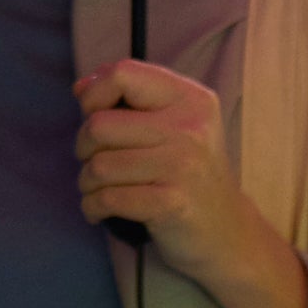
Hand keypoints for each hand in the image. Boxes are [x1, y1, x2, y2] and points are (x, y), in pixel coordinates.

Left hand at [73, 58, 307, 307]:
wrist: (227, 233)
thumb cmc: (189, 173)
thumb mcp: (175, 124)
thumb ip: (131, 99)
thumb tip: (80, 87)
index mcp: (189, 97)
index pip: (124, 74)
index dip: (95, 93)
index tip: (91, 114)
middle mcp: (189, 126)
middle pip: (101, 124)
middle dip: (84, 146)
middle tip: (95, 161)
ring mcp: (183, 165)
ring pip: (99, 166)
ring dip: (87, 182)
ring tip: (98, 189)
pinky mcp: (171, 203)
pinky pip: (109, 198)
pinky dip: (93, 206)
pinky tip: (100, 209)